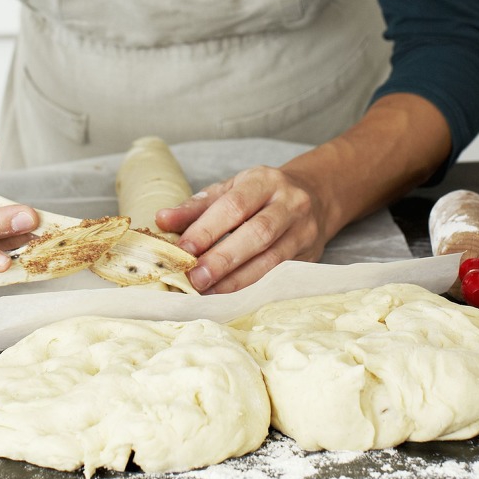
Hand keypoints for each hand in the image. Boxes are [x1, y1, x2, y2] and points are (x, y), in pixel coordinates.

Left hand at [156, 165, 323, 293]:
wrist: (316, 195)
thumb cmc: (263, 193)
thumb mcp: (231, 189)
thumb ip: (196, 206)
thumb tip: (162, 220)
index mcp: (265, 181)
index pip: (235, 206)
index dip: (207, 229)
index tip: (182, 250)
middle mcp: (290, 204)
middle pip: (257, 234)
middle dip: (223, 259)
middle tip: (194, 278)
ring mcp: (304, 231)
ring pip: (272, 260)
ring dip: (237, 280)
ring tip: (208, 292)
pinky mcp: (310, 257)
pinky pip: (280, 276)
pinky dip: (254, 287)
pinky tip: (232, 296)